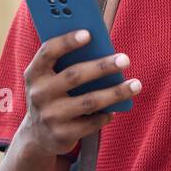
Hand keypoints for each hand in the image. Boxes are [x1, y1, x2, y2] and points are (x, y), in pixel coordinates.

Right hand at [21, 29, 141, 156]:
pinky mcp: (62, 134)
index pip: (48, 52)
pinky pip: (92, 123)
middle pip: (74, 75)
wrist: (37, 136)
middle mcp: (39, 94)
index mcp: (34, 73)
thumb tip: (104, 51)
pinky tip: (115, 110)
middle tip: (125, 59)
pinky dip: (106, 115)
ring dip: (115, 92)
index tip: (89, 34)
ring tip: (136, 85)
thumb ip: (67, 65)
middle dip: (102, 66)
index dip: (67, 42)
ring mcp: (50, 116)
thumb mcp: (50, 80)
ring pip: (89, 101)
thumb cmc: (52, 97)